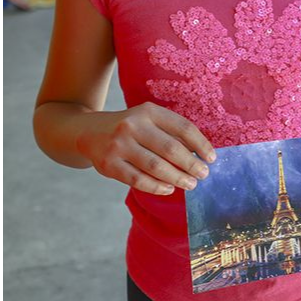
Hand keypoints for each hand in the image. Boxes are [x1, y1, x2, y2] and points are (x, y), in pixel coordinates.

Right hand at [76, 102, 214, 194]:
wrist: (88, 132)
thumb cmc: (128, 128)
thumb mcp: (147, 120)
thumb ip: (170, 132)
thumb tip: (201, 155)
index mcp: (147, 111)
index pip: (181, 127)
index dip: (201, 143)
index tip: (212, 158)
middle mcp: (132, 125)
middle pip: (171, 148)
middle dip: (191, 164)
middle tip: (202, 174)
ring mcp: (119, 145)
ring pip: (156, 167)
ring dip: (178, 178)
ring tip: (190, 184)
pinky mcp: (109, 164)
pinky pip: (139, 180)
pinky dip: (157, 187)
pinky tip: (169, 189)